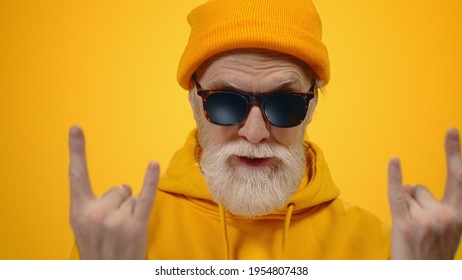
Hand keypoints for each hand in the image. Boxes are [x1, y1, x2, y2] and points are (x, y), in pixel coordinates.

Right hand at [68, 126, 158, 258]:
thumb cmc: (98, 250)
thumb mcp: (84, 229)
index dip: (76, 150)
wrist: (108, 275)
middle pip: (119, 188)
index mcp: (79, 211)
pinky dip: (150, 180)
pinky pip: (145, 197)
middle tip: (115, 229)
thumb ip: (95, 205)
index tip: (76, 127)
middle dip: (121, 204)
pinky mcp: (135, 227)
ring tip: (124, 234)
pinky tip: (152, 163)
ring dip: (132, 212)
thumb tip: (124, 188)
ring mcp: (115, 221)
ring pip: (133, 197)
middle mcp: (95, 214)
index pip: (76, 175)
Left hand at [388, 128, 461, 258]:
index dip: (454, 153)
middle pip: (420, 188)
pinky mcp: (405, 224)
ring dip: (404, 209)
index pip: (458, 178)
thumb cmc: (430, 254)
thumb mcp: (445, 232)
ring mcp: (425, 220)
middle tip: (417, 227)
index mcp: (459, 216)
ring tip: (410, 233)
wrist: (421, 277)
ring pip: (406, 196)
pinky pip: (397, 195)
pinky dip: (394, 176)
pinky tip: (394, 160)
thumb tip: (413, 185)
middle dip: (414, 200)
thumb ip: (435, 206)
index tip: (450, 130)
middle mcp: (445, 216)